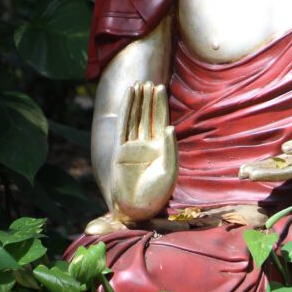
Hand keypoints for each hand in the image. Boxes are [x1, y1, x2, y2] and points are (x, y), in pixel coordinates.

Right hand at [109, 81, 177, 220]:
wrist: (138, 209)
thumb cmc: (157, 193)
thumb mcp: (169, 169)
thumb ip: (170, 147)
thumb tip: (169, 126)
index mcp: (161, 148)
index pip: (160, 119)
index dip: (159, 103)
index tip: (159, 86)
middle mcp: (147, 144)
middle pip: (147, 116)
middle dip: (148, 99)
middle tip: (148, 81)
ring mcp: (133, 147)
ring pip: (135, 118)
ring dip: (137, 102)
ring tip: (138, 84)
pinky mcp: (121, 151)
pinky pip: (123, 126)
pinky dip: (125, 110)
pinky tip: (127, 98)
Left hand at [238, 128, 291, 182]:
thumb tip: (285, 148)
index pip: (280, 172)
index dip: (263, 173)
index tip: (247, 174)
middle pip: (277, 172)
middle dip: (259, 173)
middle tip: (239, 173)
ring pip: (280, 168)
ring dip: (264, 169)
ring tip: (245, 171)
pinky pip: (287, 163)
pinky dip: (274, 164)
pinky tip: (266, 165)